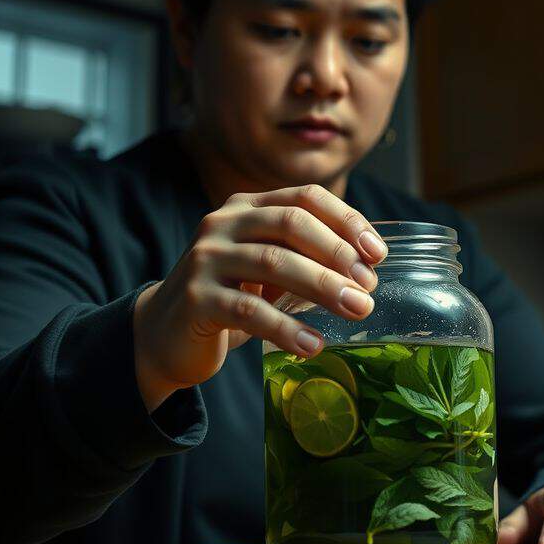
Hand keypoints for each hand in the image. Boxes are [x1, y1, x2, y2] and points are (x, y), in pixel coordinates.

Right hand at [131, 185, 386, 410]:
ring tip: (357, 310)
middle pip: (291, 224)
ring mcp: (206, 259)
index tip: (378, 253)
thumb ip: (306, 257)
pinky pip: (249, 311)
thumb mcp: (268, 269)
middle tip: (369, 286)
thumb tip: (368, 268)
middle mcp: (223, 223)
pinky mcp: (195, 299)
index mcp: (246, 207)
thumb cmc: (231, 298)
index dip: (347, 221)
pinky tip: (313, 345)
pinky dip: (286, 328)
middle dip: (338, 254)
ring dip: (322, 287)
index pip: (305, 198)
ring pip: (273, 263)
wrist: (166, 334)